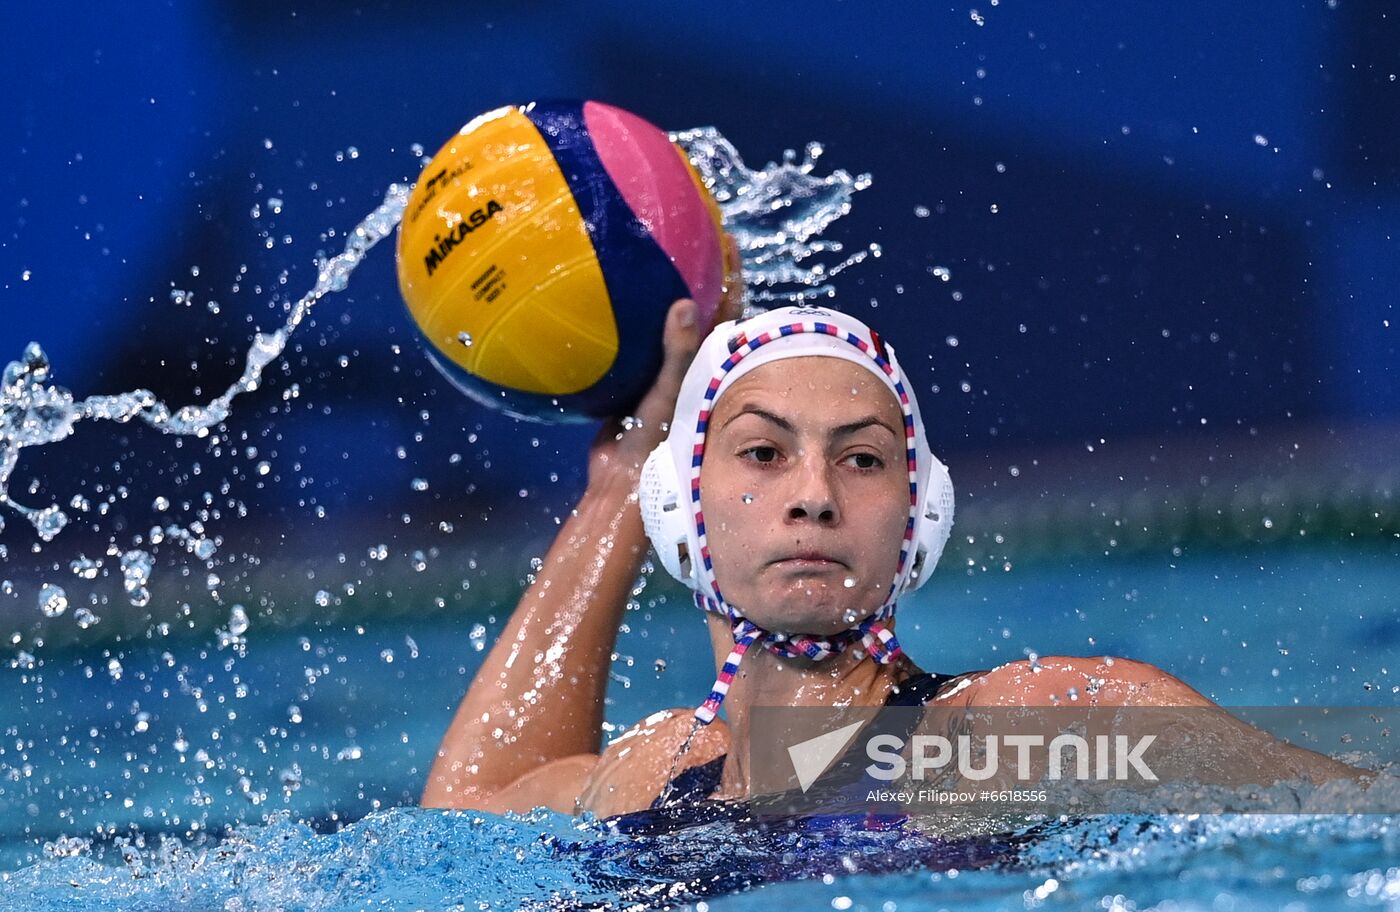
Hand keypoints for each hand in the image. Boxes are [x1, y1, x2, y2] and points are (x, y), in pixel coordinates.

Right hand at [588, 234, 744, 484]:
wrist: (621, 481)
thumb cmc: (655, 445)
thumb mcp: (669, 395)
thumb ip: (679, 353)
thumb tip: (687, 303)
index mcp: (710, 363)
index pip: (729, 308)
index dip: (729, 271)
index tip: (726, 235)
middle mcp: (691, 363)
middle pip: (697, 306)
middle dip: (695, 270)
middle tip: (684, 227)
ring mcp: (662, 371)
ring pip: (661, 321)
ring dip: (658, 291)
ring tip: (645, 249)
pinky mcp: (634, 380)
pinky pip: (629, 341)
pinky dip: (621, 319)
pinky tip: (599, 298)